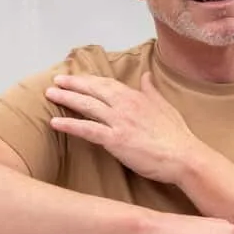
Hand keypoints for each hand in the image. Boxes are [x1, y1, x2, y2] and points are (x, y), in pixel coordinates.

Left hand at [46, 72, 202, 184]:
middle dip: (73, 84)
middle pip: (93, 90)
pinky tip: (55, 122)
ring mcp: (119, 122)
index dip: (89, 80)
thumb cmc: (177, 136)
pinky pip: (87, 130)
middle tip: (56, 80)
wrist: (184, 157)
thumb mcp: (166, 106)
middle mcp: (126, 105)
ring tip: (50, 94)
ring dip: (66, 98)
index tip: (76, 78)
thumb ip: (152, 91)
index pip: (107, 84)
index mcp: (137, 97)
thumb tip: (146, 76)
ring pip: (87, 106)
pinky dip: (70, 124)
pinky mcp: (115, 140)